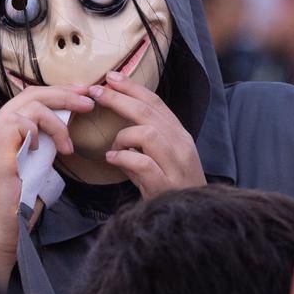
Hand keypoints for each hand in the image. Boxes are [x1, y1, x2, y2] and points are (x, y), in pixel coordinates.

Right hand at [0, 86, 94, 285]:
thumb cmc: (19, 200)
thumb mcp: (35, 163)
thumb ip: (43, 143)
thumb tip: (66, 128)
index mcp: (2, 128)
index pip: (31, 96)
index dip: (59, 92)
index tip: (84, 95)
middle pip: (32, 94)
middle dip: (65, 95)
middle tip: (90, 102)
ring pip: (31, 106)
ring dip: (58, 122)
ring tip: (68, 147)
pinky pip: (21, 123)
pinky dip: (39, 132)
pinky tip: (47, 152)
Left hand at [90, 71, 205, 196]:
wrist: (197, 216)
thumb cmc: (174, 186)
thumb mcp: (164, 157)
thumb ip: (146, 141)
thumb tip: (117, 127)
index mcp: (180, 135)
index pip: (156, 103)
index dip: (133, 88)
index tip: (111, 77)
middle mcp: (181, 145)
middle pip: (148, 113)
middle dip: (120, 99)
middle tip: (96, 92)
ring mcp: (176, 165)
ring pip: (148, 134)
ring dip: (123, 136)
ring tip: (114, 147)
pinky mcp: (166, 185)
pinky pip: (143, 163)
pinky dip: (125, 158)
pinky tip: (114, 159)